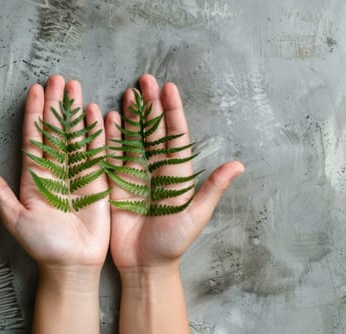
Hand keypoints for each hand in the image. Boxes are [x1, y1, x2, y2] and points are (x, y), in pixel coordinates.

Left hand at [0, 75, 108, 332]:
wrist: (73, 262)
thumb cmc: (43, 245)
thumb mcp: (17, 219)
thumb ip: (0, 194)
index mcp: (35, 175)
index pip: (34, 137)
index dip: (35, 113)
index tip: (36, 89)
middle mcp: (56, 169)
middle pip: (55, 129)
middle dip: (56, 104)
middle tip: (58, 78)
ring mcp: (77, 172)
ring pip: (75, 134)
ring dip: (75, 110)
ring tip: (75, 86)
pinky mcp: (97, 179)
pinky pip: (96, 150)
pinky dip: (96, 131)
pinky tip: (95, 112)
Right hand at [106, 74, 243, 271]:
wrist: (145, 265)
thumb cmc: (172, 244)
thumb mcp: (194, 217)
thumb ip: (211, 189)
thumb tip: (238, 165)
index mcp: (175, 174)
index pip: (174, 136)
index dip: (172, 112)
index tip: (169, 89)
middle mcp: (154, 170)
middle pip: (152, 131)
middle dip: (150, 105)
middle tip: (145, 80)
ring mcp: (133, 175)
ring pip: (132, 138)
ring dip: (130, 116)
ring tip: (127, 93)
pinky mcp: (115, 184)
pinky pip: (112, 155)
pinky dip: (109, 137)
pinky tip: (107, 119)